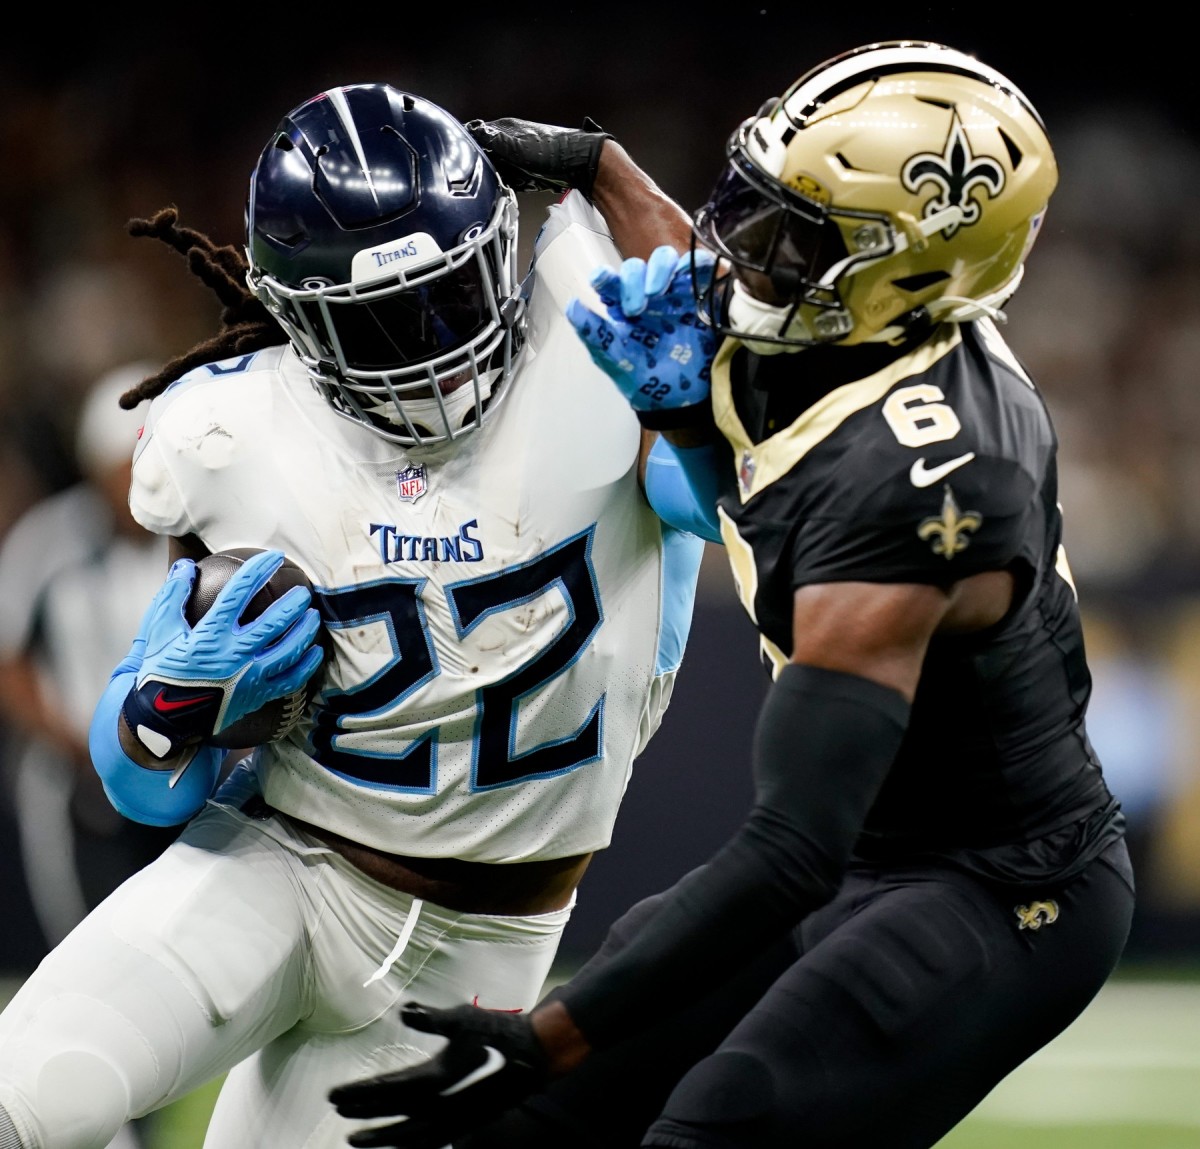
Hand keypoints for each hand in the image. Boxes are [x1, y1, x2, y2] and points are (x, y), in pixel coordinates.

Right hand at [120, 549, 322, 762]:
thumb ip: (172, 596)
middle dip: (293, 603)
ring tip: (313, 616)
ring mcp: (248, 678)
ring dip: (305, 631)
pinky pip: (290, 680)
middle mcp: (233, 655)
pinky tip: (315, 652)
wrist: (164, 719)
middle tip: (304, 591)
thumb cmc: (162, 669)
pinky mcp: (256, 696)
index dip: (258, 571)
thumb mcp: (159, 631)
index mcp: (209, 635)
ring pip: (288, 651)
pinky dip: (306, 665)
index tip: (275, 557)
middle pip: (274, 623)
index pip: (239, 594)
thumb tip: (187, 566)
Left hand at [329, 1002, 549, 1148]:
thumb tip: (403, 1011)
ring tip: (358, 1139)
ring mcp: (458, 1120)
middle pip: (396, 1117)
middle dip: (366, 1116)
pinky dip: (411, 1143)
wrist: (538, 1053)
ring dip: (385, 1137)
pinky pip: (431, 1141)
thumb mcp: (467, 1018)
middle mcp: (445, 1107)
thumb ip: (434, 1018)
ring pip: (412, 1137)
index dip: (361, 1093)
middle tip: (337, 1113)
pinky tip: (404, 1142)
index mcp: (440, 1080)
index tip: (335, 1095)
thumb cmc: (502, 1031)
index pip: (390, 1091)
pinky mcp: (469, 1123)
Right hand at [465, 117, 610, 198]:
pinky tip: (503, 190)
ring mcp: (520, 157)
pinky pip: (510, 179)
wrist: (578, 164)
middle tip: (468, 177)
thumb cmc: (553, 152)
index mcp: (507, 129)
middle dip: (478, 164)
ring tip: (484, 186)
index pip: (479, 134)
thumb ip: (494, 141)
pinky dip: (505, 185)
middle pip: (487, 153)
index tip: (456, 157)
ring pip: (497, 167)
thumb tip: (474, 132)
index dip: (467, 145)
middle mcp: (512, 141)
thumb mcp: (517, 147)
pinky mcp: (528, 171)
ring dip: (492, 177)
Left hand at [566, 245, 717, 427]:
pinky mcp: (699, 299)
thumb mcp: (613, 359)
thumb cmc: (642, 381)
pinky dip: (698, 264)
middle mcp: (647, 297)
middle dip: (634, 279)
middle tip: (637, 307)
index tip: (601, 281)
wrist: (679, 401)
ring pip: (667, 260)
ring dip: (661, 268)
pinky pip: (702, 270)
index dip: (605, 277)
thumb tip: (572, 304)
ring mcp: (673, 296)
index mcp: (622, 308)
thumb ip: (592, 332)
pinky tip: (690, 276)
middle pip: (638, 267)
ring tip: (658, 292)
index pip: (612, 282)